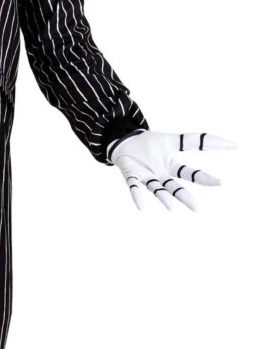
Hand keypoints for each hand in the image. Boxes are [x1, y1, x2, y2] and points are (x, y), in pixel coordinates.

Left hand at [107, 129, 237, 210]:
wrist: (125, 142)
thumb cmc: (150, 144)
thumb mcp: (174, 140)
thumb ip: (194, 140)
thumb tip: (222, 140)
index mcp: (172, 166)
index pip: (191, 173)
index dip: (205, 178)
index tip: (223, 183)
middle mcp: (160, 175)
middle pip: (175, 187)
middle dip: (185, 197)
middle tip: (198, 209)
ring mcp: (146, 175)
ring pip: (157, 189)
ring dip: (163, 198)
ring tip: (171, 209)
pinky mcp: (131, 173)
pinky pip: (133, 186)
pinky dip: (137, 196)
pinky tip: (141, 207)